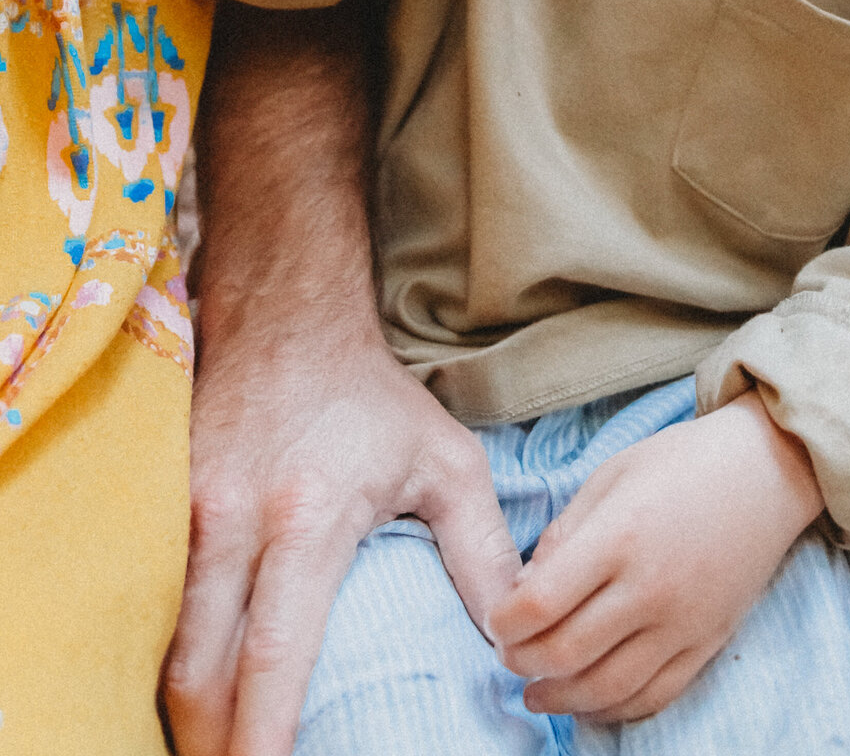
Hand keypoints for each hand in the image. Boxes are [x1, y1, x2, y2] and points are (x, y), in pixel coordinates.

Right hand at [163, 0, 521, 755]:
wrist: (287, 317)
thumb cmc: (373, 399)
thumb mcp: (446, 463)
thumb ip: (482, 553)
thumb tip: (515, 636)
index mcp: (308, 519)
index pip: (275, 652)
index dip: (265, 732)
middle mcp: (234, 521)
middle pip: (201, 669)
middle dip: (213, 740)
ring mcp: (185, 513)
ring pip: (167, 643)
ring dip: (185, 708)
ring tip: (220, 747)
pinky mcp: (159, 505)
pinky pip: (153, 603)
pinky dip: (169, 656)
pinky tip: (196, 687)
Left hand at [489, 390, 823, 722]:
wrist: (766, 471)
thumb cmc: (682, 462)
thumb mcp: (610, 476)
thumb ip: (564, 533)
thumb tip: (526, 589)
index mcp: (618, 537)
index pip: (541, 603)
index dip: (504, 622)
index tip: (494, 620)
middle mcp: (650, 588)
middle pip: (566, 652)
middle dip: (523, 662)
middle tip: (508, 655)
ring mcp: (683, 623)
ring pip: (607, 687)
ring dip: (561, 699)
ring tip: (536, 692)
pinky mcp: (708, 644)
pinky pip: (655, 696)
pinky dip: (615, 709)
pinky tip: (589, 702)